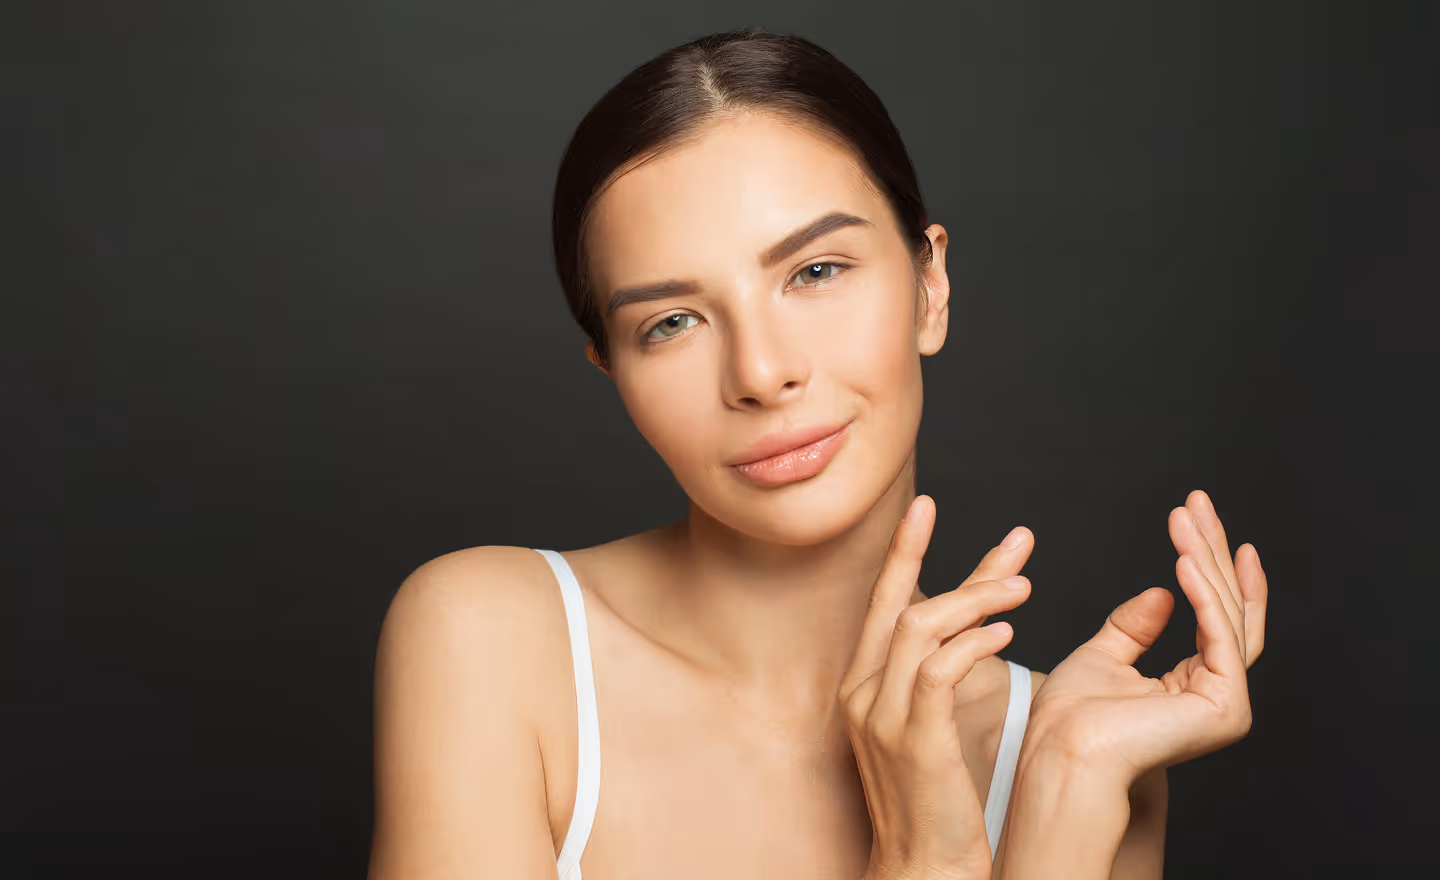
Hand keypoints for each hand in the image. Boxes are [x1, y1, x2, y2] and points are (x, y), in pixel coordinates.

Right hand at [840, 495, 1034, 879]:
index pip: (884, 604)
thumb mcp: (932, 728)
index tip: (927, 510)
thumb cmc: (939, 803)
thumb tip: (979, 629)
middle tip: (1008, 535)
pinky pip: (939, 670)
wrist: (924, 867)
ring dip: (976, 599)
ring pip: (920, 628)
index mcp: (863, 685)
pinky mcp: (912, 738)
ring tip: (1024, 587)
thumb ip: (944, 675)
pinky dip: (974, 642)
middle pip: (898, 602)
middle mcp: (861, 691)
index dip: (905, 553)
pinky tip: (1008, 632)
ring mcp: (881, 715)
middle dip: (938, 553)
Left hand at [1023, 489, 1267, 782]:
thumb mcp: (1102, 656)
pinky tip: (1186, 558)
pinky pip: (1217, 634)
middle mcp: (1219, 698)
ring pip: (1225, 614)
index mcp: (1193, 689)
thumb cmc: (1069, 719)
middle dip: (1211, 549)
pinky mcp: (1224, 706)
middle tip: (1197, 501)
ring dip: (1205, 558)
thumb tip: (1163, 591)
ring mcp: (1227, 705)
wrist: (1060, 753)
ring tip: (1186, 517)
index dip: (1210, 566)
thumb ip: (1134, 626)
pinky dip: (1202, 592)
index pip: (1214, 617)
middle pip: (1227, 608)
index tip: (1200, 522)